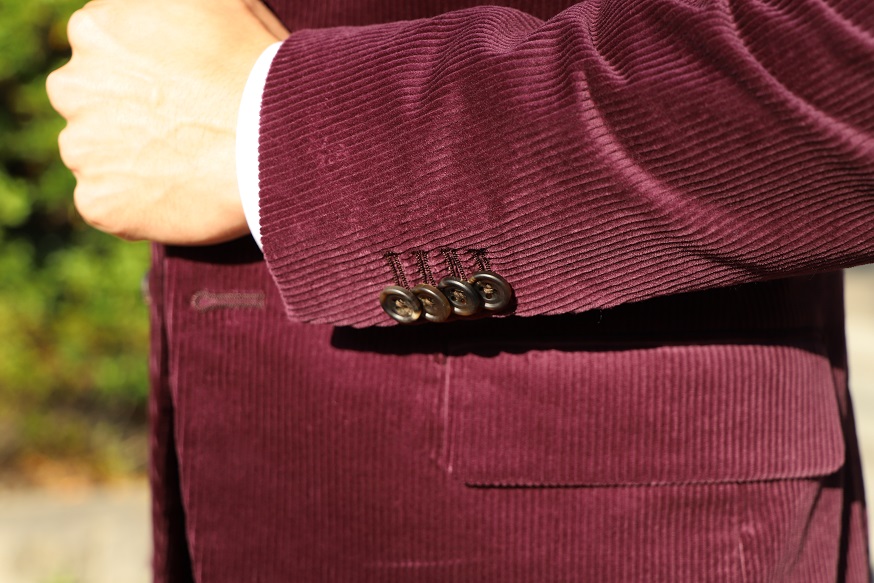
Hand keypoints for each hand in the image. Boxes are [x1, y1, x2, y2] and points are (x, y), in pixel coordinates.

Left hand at [46, 0, 287, 243]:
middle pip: (90, 102)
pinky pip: (109, 204)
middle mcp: (73, 86)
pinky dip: (138, 204)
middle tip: (184, 128)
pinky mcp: (98, 203)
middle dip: (126, 114)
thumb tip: (168, 10)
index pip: (105, 51)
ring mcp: (83, 149)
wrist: (276, 143)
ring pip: (96, 155)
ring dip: (130, 159)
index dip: (147, 72)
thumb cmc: (256, 69)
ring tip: (188, 165)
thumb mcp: (218, 2)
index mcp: (95, 30)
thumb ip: (171, 4)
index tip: (182, 90)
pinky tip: (181, 193)